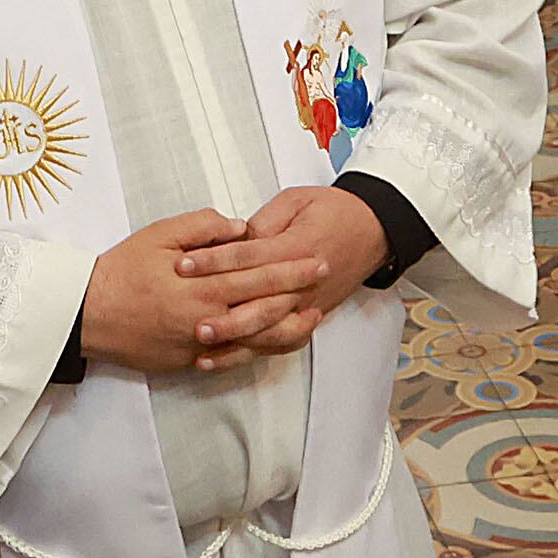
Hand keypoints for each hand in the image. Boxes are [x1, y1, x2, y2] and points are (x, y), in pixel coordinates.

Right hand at [80, 208, 321, 374]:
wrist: (88, 314)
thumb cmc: (122, 270)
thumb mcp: (159, 234)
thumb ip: (203, 227)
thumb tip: (240, 228)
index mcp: (203, 285)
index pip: (258, 274)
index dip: (291, 267)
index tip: (315, 257)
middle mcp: (208, 318)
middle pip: (265, 306)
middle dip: (298, 291)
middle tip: (324, 277)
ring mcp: (200, 344)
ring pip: (256, 340)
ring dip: (287, 327)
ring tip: (312, 315)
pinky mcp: (190, 361)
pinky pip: (233, 357)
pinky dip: (258, 349)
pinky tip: (273, 338)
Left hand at [166, 185, 391, 367]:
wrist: (373, 229)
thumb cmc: (335, 211)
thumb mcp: (297, 200)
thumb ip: (265, 220)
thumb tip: (236, 237)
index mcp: (296, 248)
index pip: (248, 258)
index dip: (213, 261)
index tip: (184, 265)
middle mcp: (302, 283)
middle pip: (258, 304)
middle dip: (224, 316)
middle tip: (191, 321)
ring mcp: (307, 304)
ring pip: (269, 331)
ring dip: (236, 341)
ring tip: (204, 347)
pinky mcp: (309, 316)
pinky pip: (281, 341)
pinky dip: (254, 352)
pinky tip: (229, 357)